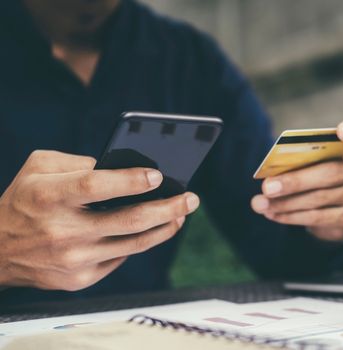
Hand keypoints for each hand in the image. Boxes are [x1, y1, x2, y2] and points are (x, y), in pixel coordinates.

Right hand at [0, 150, 198, 290]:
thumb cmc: (23, 200)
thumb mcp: (38, 167)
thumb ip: (77, 161)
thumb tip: (121, 167)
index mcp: (49, 196)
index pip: (97, 187)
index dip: (130, 181)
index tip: (158, 175)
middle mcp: (63, 231)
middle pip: (128, 220)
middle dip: (168, 208)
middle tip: (191, 198)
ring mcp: (73, 259)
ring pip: (134, 243)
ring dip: (165, 227)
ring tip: (183, 214)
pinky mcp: (80, 279)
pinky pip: (121, 257)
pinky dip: (140, 242)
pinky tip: (153, 229)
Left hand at [251, 115, 342, 240]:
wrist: (331, 206)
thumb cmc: (317, 169)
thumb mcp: (313, 158)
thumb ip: (301, 158)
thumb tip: (272, 175)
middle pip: (331, 173)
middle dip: (295, 181)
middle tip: (267, 187)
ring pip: (319, 198)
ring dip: (285, 202)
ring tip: (260, 203)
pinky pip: (317, 217)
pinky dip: (290, 216)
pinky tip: (272, 214)